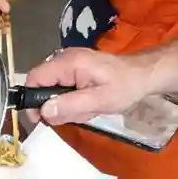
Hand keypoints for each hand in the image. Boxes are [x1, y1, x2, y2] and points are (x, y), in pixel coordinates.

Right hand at [25, 48, 153, 124]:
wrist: (145, 75)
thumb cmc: (125, 86)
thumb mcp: (99, 100)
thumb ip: (70, 106)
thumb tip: (43, 111)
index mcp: (68, 62)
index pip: (34, 78)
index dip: (32, 99)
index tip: (41, 119)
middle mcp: (65, 58)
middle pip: (43, 84)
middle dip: (55, 104)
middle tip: (76, 114)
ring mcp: (71, 63)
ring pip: (54, 88)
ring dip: (67, 104)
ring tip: (88, 109)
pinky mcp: (77, 69)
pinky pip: (65, 87)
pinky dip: (74, 100)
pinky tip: (90, 104)